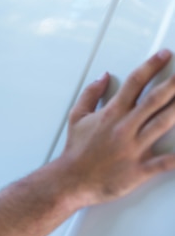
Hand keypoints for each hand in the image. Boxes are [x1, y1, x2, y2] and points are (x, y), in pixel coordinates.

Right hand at [59, 49, 174, 205]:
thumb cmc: (76, 150)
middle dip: (174, 84)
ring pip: (163, 124)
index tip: (164, 55)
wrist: (71, 180)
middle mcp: (124, 127)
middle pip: (155, 100)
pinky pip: (165, 163)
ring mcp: (133, 148)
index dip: (151, 66)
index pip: (134, 83)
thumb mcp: (77, 116)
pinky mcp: (139, 169)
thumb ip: (91, 94)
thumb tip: (103, 77)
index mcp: (111, 113)